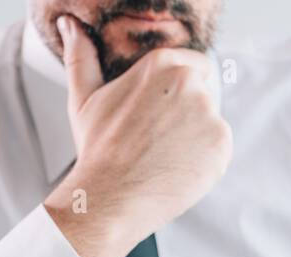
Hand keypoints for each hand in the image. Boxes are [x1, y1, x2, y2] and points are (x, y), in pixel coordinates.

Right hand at [43, 14, 232, 256]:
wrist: (111, 197)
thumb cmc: (97, 150)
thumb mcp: (84, 97)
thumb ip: (81, 55)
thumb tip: (69, 25)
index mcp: (162, 65)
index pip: (193, 65)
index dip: (177, 91)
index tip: (160, 113)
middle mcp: (190, 83)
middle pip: (203, 93)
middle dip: (185, 113)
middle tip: (156, 139)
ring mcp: (209, 114)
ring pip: (210, 121)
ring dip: (195, 136)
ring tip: (163, 156)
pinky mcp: (221, 145)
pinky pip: (218, 148)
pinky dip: (204, 159)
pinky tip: (176, 168)